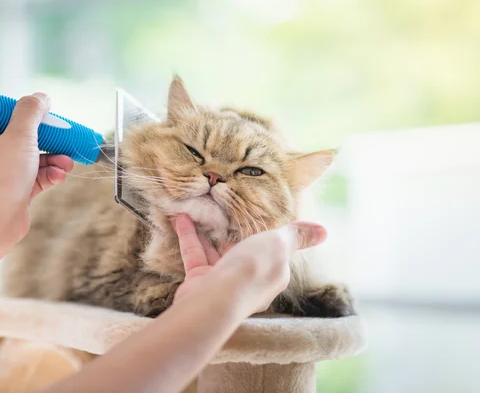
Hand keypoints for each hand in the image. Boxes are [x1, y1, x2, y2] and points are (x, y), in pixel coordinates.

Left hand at [0, 93, 72, 241]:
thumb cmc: (2, 176)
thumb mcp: (20, 135)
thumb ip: (31, 112)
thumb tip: (41, 97)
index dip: (17, 111)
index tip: (36, 115)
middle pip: (19, 136)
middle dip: (46, 138)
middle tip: (62, 137)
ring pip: (31, 158)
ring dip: (53, 158)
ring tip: (67, 163)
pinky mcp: (12, 192)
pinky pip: (34, 177)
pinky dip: (48, 174)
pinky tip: (60, 175)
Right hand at [172, 214, 325, 314]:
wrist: (215, 300)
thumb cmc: (252, 270)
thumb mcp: (279, 245)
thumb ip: (296, 236)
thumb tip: (324, 231)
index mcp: (273, 275)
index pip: (274, 253)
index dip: (268, 234)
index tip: (259, 214)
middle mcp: (249, 281)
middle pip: (243, 252)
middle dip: (234, 232)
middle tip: (225, 207)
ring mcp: (223, 283)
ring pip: (216, 251)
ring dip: (208, 230)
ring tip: (201, 207)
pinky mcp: (200, 281)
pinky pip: (195, 253)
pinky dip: (189, 235)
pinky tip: (182, 217)